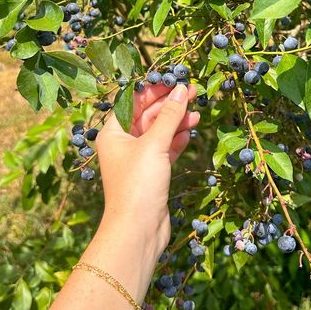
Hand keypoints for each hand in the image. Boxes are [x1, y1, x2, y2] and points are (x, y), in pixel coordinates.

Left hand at [96, 83, 199, 257]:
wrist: (138, 230)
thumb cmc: (138, 184)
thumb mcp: (154, 144)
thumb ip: (169, 115)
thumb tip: (182, 89)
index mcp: (113, 133)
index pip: (132, 101)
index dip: (153, 89)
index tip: (174, 79)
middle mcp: (123, 143)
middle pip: (147, 115)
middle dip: (169, 104)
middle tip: (193, 91)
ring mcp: (138, 159)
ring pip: (159, 132)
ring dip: (176, 121)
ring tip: (197, 112)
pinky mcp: (152, 173)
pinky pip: (165, 148)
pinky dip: (177, 139)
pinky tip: (190, 131)